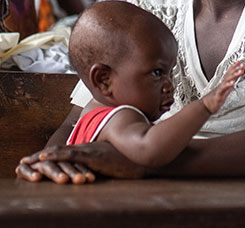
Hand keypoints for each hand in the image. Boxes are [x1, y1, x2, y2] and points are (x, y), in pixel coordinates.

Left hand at [18, 142, 144, 181]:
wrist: (145, 158)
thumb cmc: (133, 161)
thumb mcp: (115, 162)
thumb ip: (104, 163)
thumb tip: (97, 171)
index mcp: (94, 149)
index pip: (69, 151)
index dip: (52, 154)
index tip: (38, 158)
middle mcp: (90, 147)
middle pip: (60, 150)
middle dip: (41, 156)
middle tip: (25, 160)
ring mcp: (91, 151)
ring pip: (61, 152)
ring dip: (43, 157)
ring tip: (27, 161)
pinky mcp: (94, 156)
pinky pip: (71, 155)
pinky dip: (56, 156)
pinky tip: (44, 158)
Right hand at [202, 61, 244, 113]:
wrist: (207, 105)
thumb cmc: (215, 97)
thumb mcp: (224, 89)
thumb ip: (229, 84)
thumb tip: (234, 80)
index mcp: (224, 83)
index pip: (229, 73)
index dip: (234, 67)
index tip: (240, 62)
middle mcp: (222, 84)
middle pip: (229, 75)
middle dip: (236, 69)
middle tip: (242, 65)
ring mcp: (220, 89)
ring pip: (227, 80)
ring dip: (234, 75)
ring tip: (240, 72)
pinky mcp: (219, 95)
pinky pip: (223, 89)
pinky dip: (228, 85)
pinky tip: (232, 83)